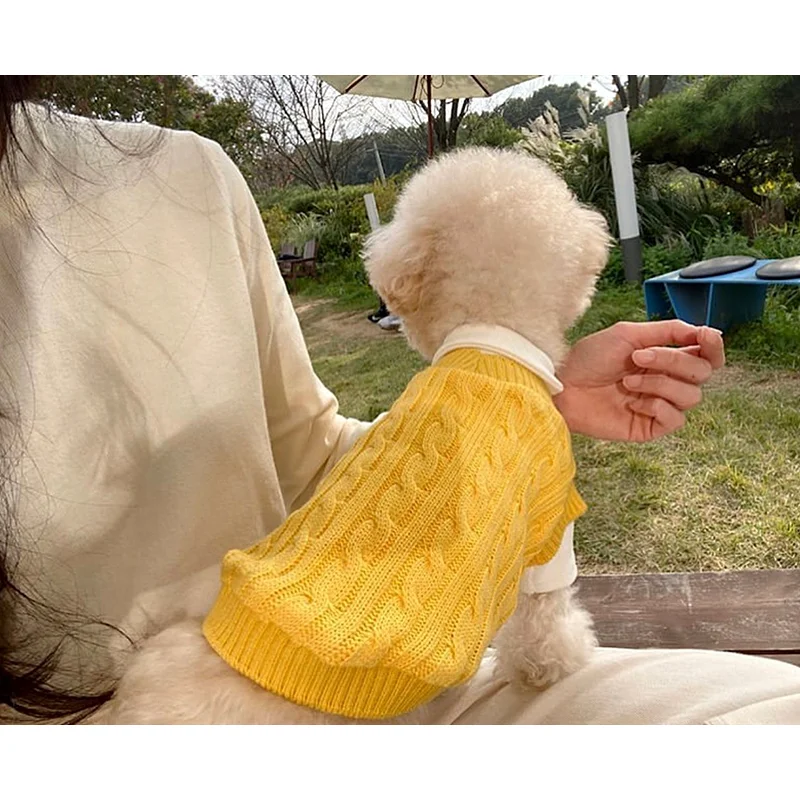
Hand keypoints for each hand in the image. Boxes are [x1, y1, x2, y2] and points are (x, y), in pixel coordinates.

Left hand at [553, 320, 724, 441]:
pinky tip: (634, 403)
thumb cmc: (589, 358)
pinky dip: (658, 407)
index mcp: (665, 356)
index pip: (707, 355)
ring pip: (692, 397)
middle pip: (702, 373)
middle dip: (674, 361)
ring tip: (627, 381)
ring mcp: (659, 405)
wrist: (562, 386)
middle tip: (639, 357)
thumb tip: (706, 330)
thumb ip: (668, 331)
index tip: (705, 337)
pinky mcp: (649, 427)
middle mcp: (667, 380)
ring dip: (660, 384)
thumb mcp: (628, 334)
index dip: (714, 346)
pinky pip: (676, 420)